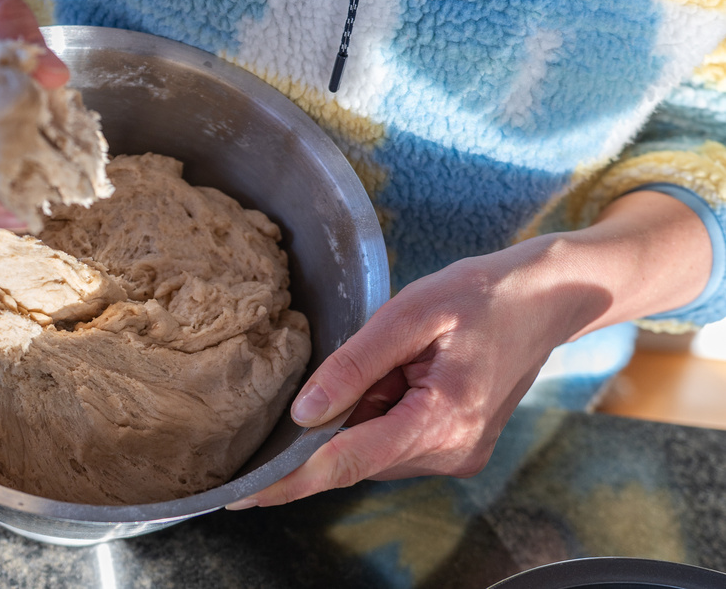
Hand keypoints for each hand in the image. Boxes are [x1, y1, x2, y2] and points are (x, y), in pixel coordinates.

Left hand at [229, 191, 712, 506]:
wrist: (549, 299)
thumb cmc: (484, 295)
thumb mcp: (412, 313)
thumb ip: (354, 364)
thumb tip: (303, 413)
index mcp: (444, 422)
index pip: (346, 463)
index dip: (289, 480)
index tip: (242, 496)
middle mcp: (452, 454)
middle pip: (357, 456)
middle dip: (334, 420)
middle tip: (359, 364)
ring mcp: (458, 457)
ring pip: (374, 448)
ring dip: (362, 411)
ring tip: (402, 357)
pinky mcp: (457, 448)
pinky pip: (395, 439)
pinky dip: (381, 411)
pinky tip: (404, 371)